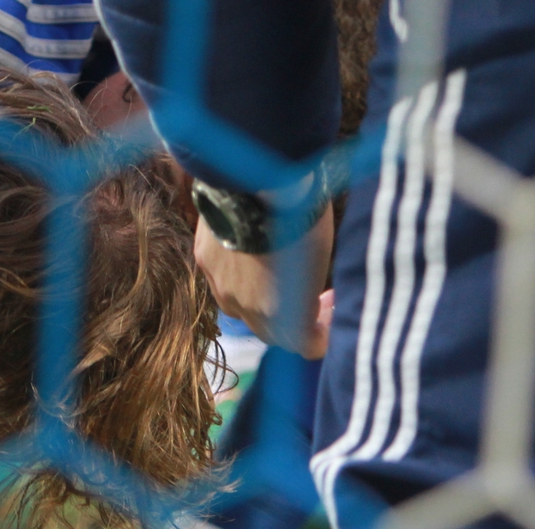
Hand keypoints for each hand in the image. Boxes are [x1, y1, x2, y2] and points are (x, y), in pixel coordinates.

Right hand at [194, 204, 334, 358]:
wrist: (257, 178)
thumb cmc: (303, 214)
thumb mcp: (319, 258)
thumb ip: (310, 289)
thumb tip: (311, 300)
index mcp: (284, 313)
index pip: (303, 345)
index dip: (320, 334)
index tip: (330, 308)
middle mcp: (247, 309)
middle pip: (268, 333)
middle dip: (290, 320)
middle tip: (309, 295)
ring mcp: (221, 286)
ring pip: (240, 308)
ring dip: (259, 300)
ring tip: (274, 272)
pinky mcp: (204, 261)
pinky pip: (221, 280)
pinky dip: (237, 275)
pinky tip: (249, 250)